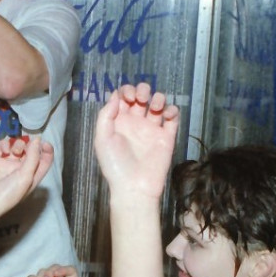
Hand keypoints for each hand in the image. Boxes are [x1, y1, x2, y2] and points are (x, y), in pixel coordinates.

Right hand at [0, 138, 52, 217]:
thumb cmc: (8, 193)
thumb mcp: (26, 177)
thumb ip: (33, 157)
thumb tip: (37, 140)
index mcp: (31, 177)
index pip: (44, 161)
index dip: (47, 151)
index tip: (44, 143)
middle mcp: (20, 170)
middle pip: (31, 152)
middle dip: (31, 146)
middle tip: (27, 147)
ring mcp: (6, 164)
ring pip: (16, 147)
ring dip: (18, 145)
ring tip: (15, 151)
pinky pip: (1, 146)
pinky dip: (4, 145)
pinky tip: (4, 150)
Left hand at [94, 83, 178, 197]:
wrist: (134, 186)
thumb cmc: (115, 164)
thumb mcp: (102, 138)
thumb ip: (106, 115)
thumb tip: (115, 95)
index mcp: (118, 121)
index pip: (122, 96)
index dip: (125, 90)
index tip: (127, 97)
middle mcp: (135, 122)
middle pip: (141, 96)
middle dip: (142, 90)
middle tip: (140, 99)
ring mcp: (152, 129)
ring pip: (158, 103)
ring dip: (158, 97)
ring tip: (154, 106)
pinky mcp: (166, 137)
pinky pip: (173, 118)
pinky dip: (172, 110)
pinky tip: (166, 114)